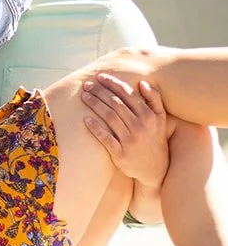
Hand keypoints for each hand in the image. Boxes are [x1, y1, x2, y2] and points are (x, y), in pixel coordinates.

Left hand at [81, 73, 169, 190]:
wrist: (155, 168)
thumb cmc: (155, 138)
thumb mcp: (161, 119)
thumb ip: (154, 100)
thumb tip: (142, 83)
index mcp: (149, 116)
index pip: (128, 94)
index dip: (113, 84)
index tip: (100, 76)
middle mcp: (140, 127)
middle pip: (116, 104)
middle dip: (100, 92)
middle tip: (87, 85)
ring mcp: (130, 141)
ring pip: (109, 117)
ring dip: (95, 105)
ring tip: (84, 96)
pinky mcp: (121, 154)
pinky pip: (105, 138)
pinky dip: (95, 128)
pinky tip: (85, 119)